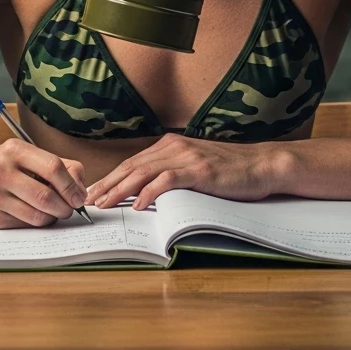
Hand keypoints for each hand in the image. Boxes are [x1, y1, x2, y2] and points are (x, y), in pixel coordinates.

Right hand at [0, 138, 86, 228]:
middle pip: (46, 195)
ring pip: (36, 215)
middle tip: (70, 209)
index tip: (79, 196)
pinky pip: (23, 225)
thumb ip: (55, 164)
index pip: (53, 167)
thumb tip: (80, 185)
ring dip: (52, 217)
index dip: (71, 185)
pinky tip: (34, 215)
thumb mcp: (23, 154)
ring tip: (53, 212)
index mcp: (14, 149)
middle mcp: (0, 170)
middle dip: (65, 206)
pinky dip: (35, 223)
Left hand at [85, 133, 276, 210]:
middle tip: (89, 200)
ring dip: (120, 189)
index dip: (111, 177)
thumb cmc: (230, 171)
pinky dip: (149, 192)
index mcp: (171, 144)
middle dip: (108, 183)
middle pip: (132, 166)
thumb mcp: (195, 167)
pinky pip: (167, 180)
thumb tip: (146, 192)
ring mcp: (187, 157)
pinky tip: (138, 205)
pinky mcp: (199, 170)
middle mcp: (175, 146)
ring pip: (144, 172)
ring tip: (104, 203)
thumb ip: (172, 172)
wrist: (262, 165)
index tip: (94, 191)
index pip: (133, 162)